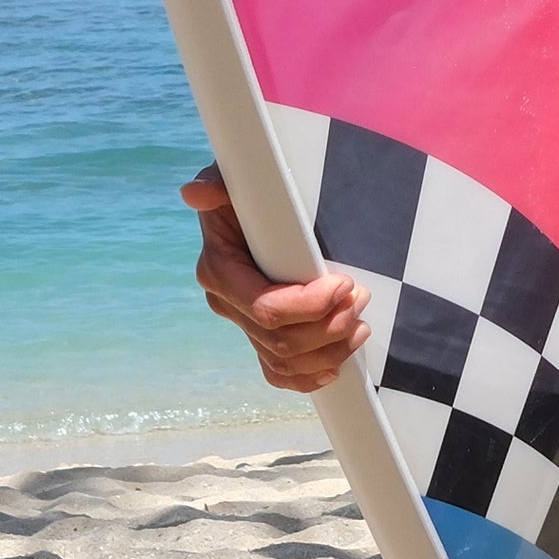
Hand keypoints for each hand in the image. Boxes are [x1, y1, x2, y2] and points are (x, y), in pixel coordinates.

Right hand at [181, 165, 370, 392]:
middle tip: (361, 298)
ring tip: (361, 325)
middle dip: (328, 326)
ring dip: (328, 349)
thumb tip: (196, 191)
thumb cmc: (248, 190)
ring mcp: (243, 323)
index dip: (308, 305)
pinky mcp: (260, 335)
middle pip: (280, 340)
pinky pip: (277, 372)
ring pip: (284, 360)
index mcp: (221, 271)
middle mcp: (228, 303)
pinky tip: (335, 369)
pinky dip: (306, 377)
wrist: (250, 205)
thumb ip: (220, 186)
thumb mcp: (236, 181)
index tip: (344, 283)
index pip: (265, 307)